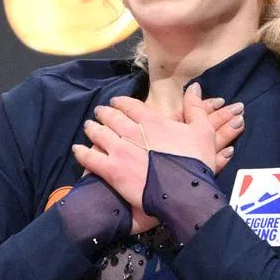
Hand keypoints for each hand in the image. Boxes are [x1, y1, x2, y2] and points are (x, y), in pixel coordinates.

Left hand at [71, 85, 244, 232]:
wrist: (185, 193)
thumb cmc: (195, 163)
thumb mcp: (202, 131)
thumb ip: (195, 107)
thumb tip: (194, 86)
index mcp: (152, 122)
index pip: (131, 106)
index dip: (121, 103)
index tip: (115, 102)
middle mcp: (132, 132)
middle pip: (112, 118)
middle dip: (104, 113)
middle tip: (99, 112)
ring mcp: (120, 151)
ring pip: (99, 134)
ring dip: (92, 128)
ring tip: (88, 126)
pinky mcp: (112, 170)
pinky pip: (90, 158)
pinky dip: (82, 152)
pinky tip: (77, 149)